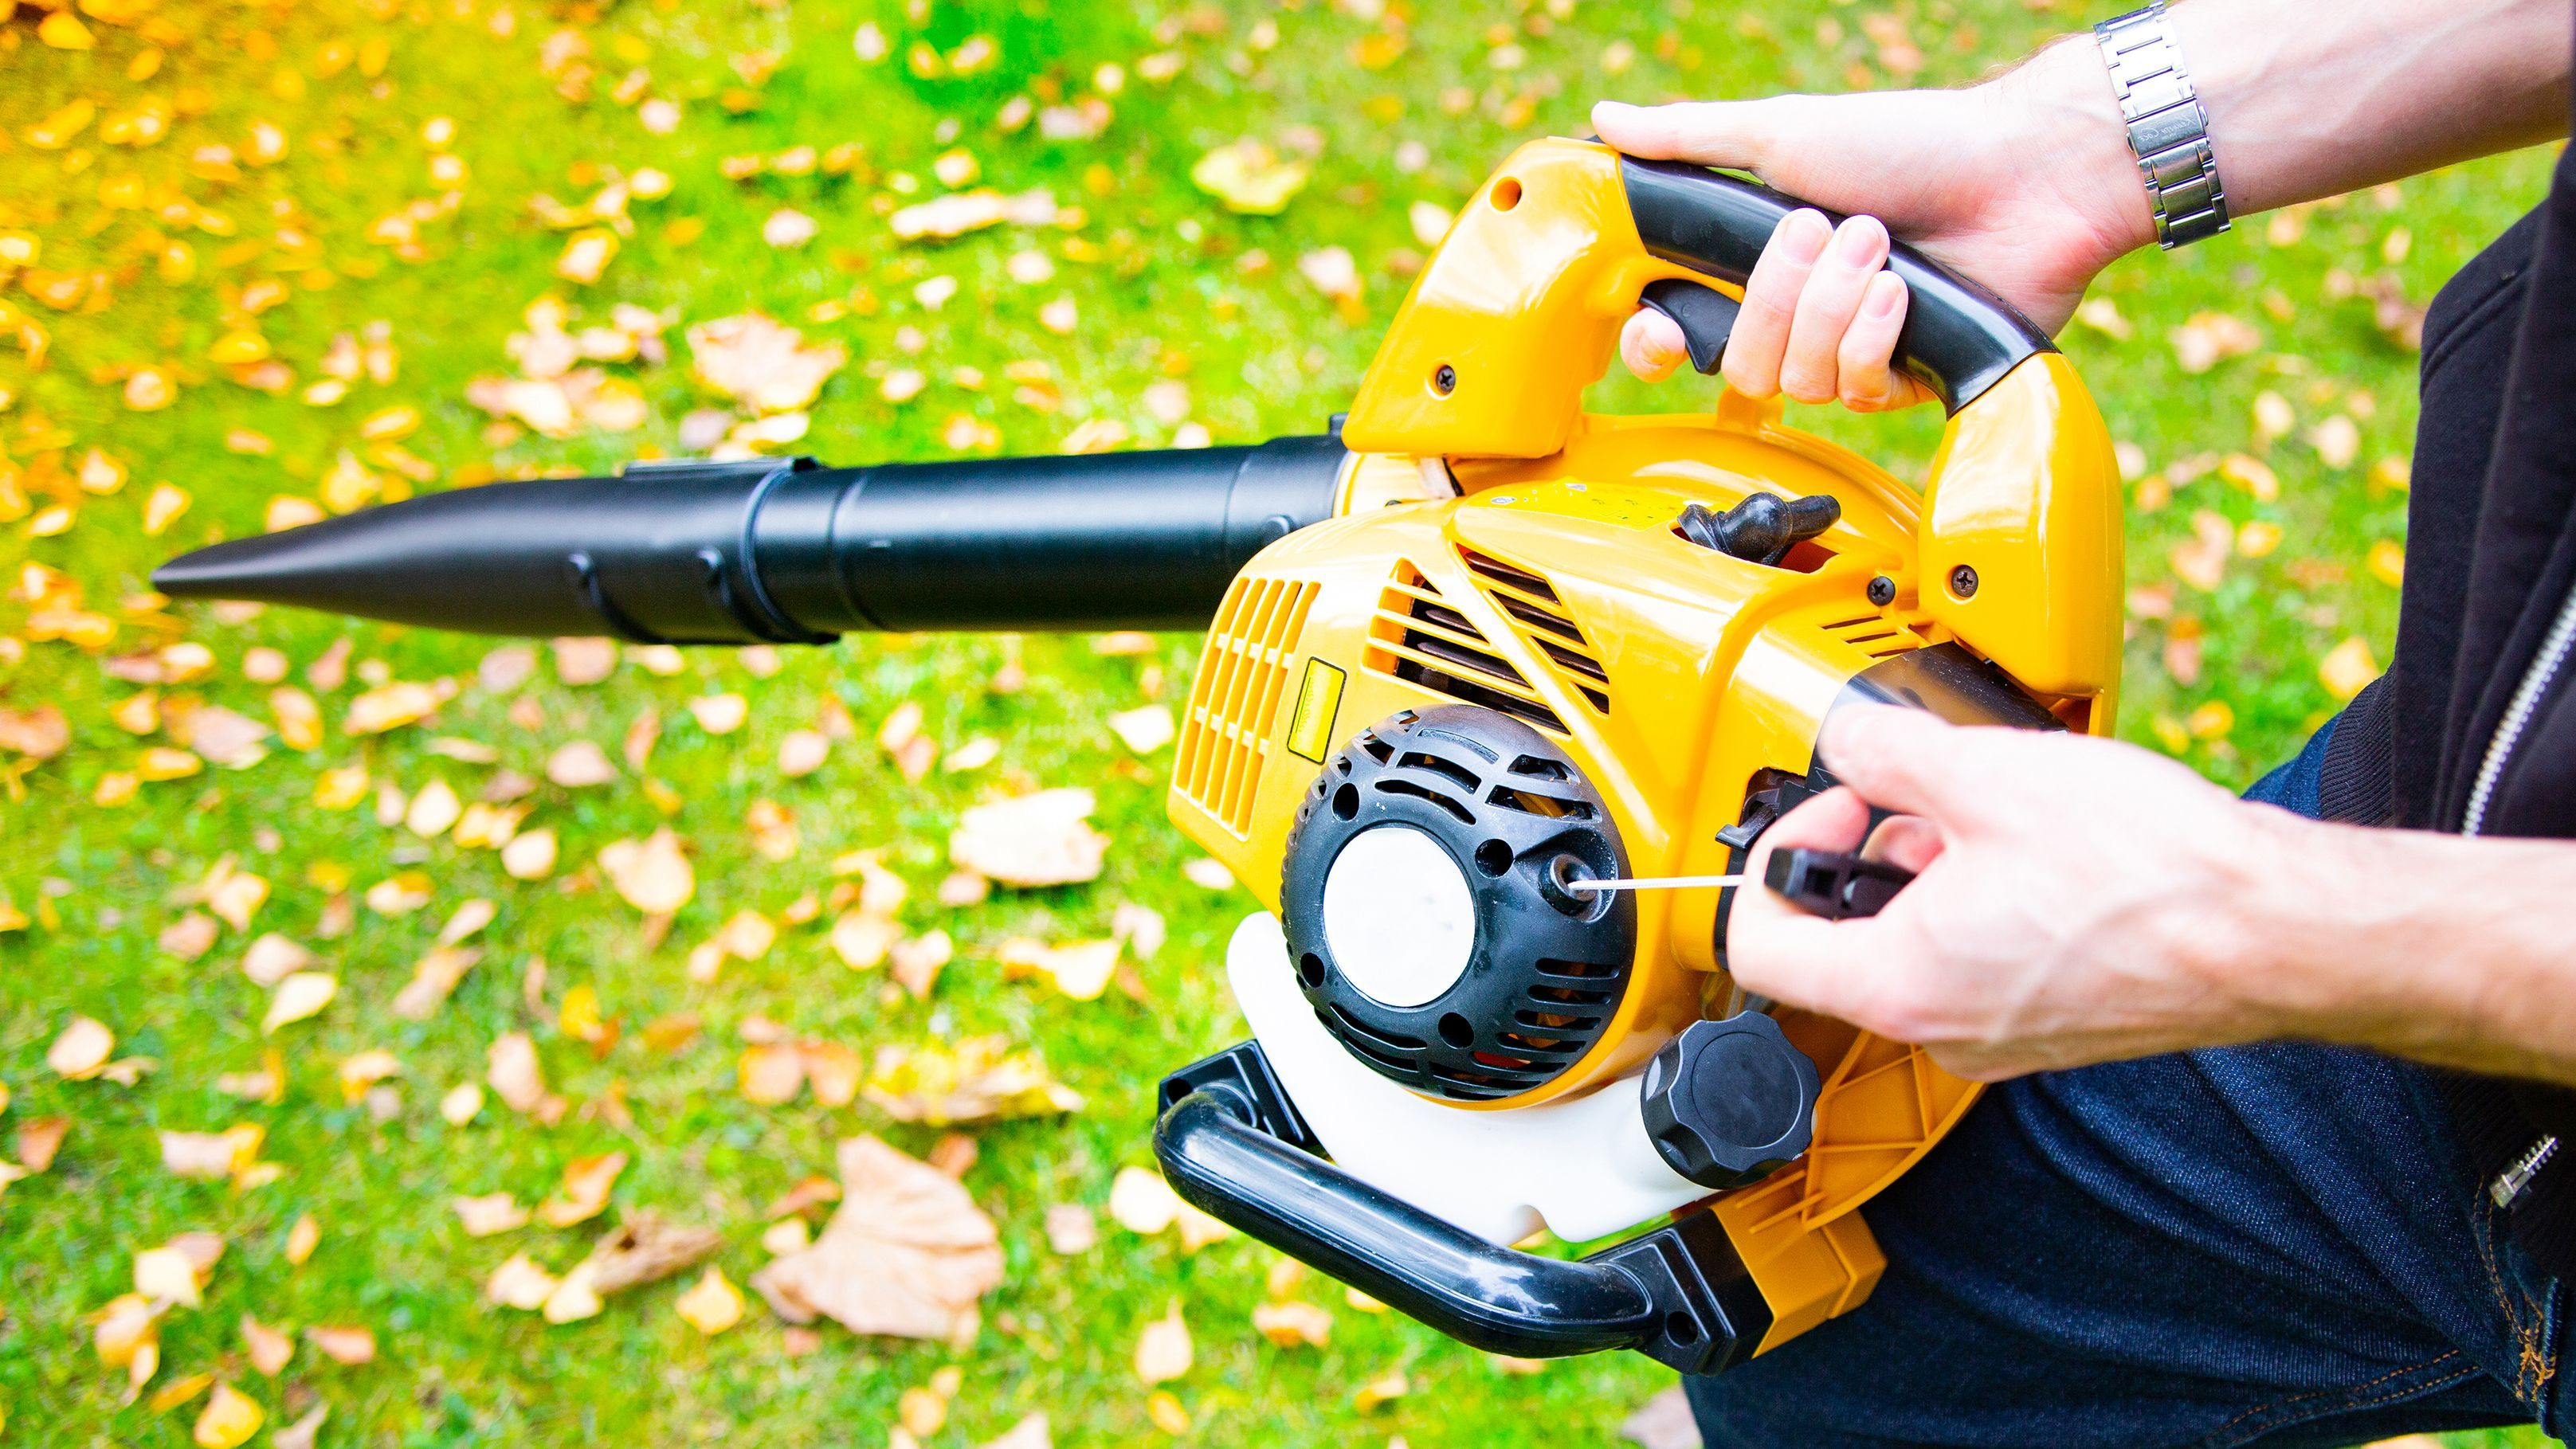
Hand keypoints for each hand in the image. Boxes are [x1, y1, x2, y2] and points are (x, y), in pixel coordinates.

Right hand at [1593, 42, 2151, 409]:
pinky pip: (1854, 390)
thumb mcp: (1784, 133)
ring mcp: (1848, 354)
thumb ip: (1690, 137)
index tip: (1663, 324)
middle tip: (1821, 227)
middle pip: (1736, 364)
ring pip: (1794, 382)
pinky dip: (1874, 335)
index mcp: (1756, 264)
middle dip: (1776, 295)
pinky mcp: (1904, 381)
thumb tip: (1606, 121)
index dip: (1657, 343)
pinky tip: (1903, 293)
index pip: (1677, 331)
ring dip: (1833, 304)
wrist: (2024, 174)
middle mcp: (1796, 317)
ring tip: (1879, 246)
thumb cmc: (1912, 142)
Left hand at [1726, 707, 2299, 1079]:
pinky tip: (2046, 853)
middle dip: (1871, 854)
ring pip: (1916, 947)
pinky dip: (1988, 901)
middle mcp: (1940, 1031)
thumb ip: (1884, 751)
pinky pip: (1979, 960)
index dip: (1778, 858)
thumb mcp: (1984, 774)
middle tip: (1926, 799)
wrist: (2275, 930)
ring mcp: (1999, 1036)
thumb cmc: (2150, 874)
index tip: (1836, 808)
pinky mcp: (2052, 1023)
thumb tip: (1846, 736)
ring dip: (1935, 872)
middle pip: (1841, 941)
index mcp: (1897, 986)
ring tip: (2000, 818)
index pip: (1757, 947)